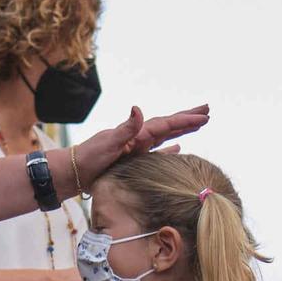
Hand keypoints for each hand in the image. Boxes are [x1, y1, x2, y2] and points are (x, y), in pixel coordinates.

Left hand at [77, 103, 210, 177]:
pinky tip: (178, 148)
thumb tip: (138, 108)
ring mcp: (138, 149)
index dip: (185, 120)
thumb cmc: (89, 158)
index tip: (204, 116)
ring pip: (166, 137)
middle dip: (187, 119)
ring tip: (197, 125)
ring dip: (182, 130)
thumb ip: (125, 128)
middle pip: (169, 126)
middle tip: (207, 111)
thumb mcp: (108, 142)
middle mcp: (139, 139)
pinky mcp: (135, 161)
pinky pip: (158, 154)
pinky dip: (169, 150)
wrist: (74, 172)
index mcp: (137, 134)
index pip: (166, 125)